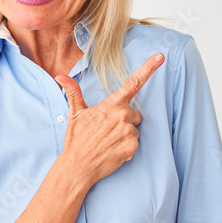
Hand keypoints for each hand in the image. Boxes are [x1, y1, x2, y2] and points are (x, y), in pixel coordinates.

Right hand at [53, 52, 164, 187]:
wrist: (77, 166)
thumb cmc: (76, 139)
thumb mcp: (75, 113)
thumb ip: (73, 92)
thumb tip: (60, 76)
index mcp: (111, 104)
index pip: (133, 83)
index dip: (149, 68)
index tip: (161, 56)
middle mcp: (122, 116)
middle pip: (134, 114)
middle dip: (125, 121)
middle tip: (107, 130)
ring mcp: (128, 132)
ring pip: (135, 129)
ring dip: (125, 135)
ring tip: (108, 142)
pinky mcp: (132, 147)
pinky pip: (135, 144)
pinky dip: (126, 148)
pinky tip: (113, 151)